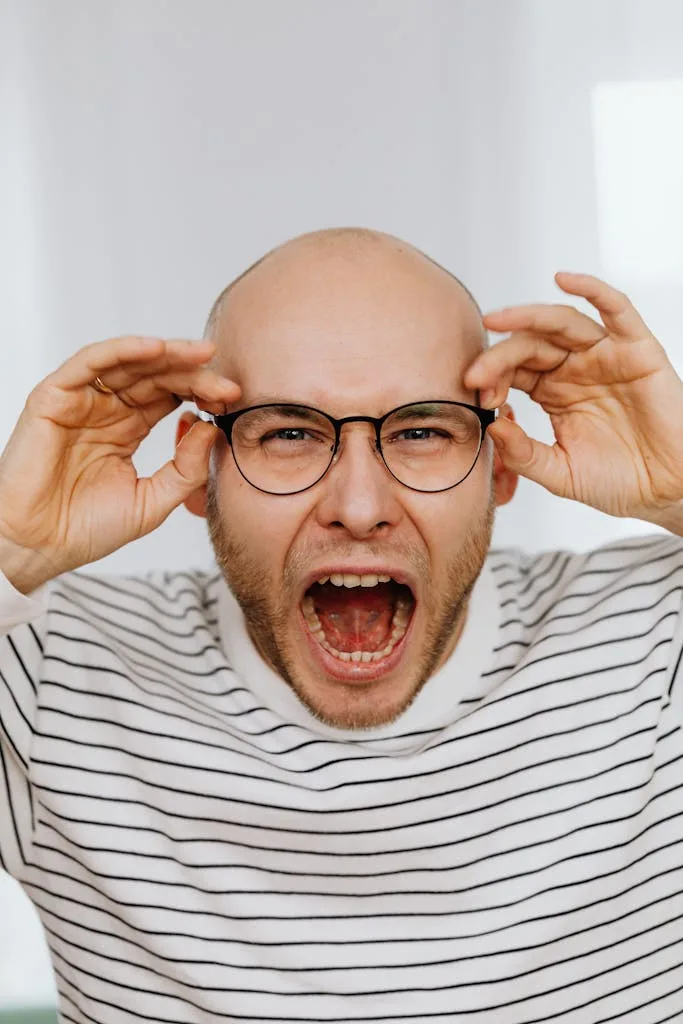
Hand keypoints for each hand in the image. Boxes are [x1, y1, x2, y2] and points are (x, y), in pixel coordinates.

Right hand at [0, 336, 238, 591]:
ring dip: (167, 355)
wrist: (38, 547)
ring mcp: (80, 401)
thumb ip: (186, 468)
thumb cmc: (85, 529)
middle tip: (226, 382)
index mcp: (127, 429)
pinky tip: (157, 350)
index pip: (171, 396)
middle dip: (194, 373)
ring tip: (201, 356)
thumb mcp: (154, 501)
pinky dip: (123, 351)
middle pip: (156, 375)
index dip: (202, 392)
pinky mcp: (54, 397)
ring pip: (129, 362)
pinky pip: (91, 363)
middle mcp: (106, 410)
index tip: (233, 398)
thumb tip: (210, 428)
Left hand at [464, 273, 682, 519]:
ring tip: (497, 320)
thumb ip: (524, 454)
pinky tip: (564, 279)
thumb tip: (492, 427)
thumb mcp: (559, 472)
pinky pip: (616, 309)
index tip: (474, 393)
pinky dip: (591, 288)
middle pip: (530, 343)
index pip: (513, 369)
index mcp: (552, 391)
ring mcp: (605, 356)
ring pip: (562, 323)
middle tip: (475, 372)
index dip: (491, 376)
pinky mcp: (637, 350)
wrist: (666, 491)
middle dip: (499, 355)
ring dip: (527, 316)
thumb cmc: (618, 481)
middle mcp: (575, 368)